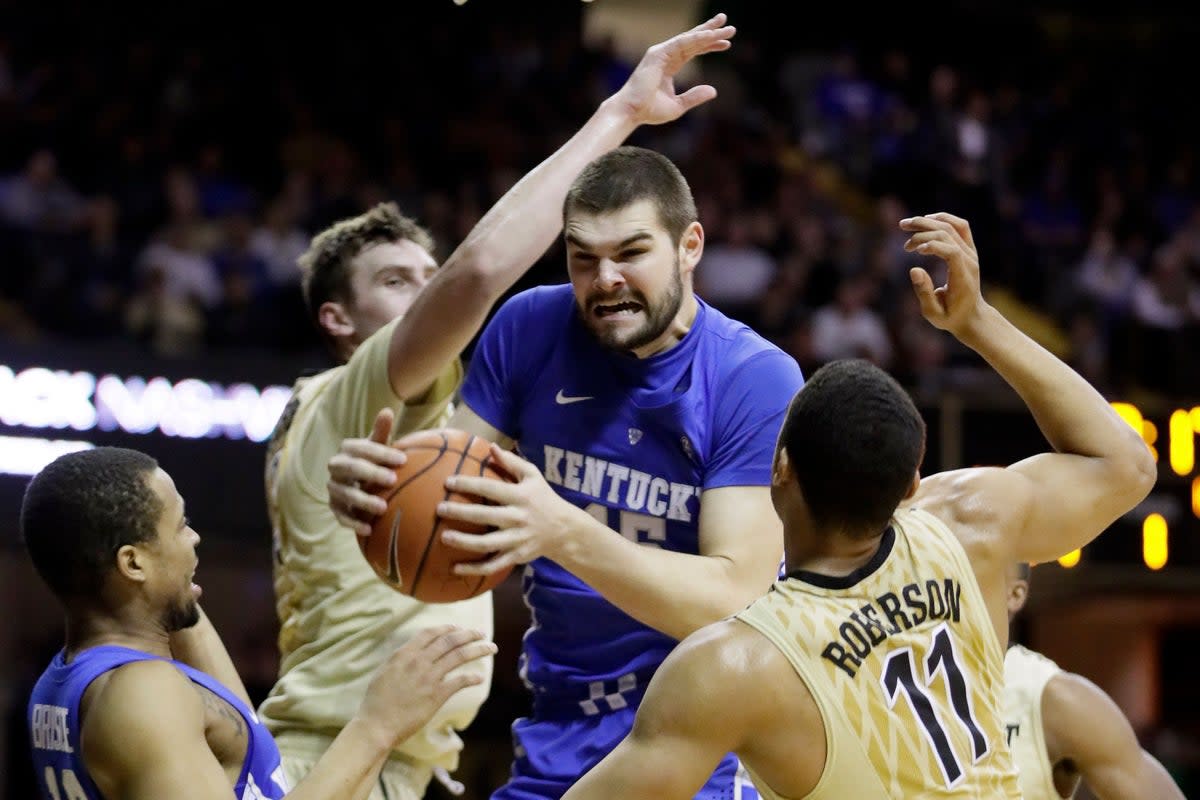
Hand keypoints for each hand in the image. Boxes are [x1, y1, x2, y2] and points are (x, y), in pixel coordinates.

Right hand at [327, 408, 405, 535]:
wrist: (360, 482)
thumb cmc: (374, 461)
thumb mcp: (377, 446)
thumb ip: (381, 431)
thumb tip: (387, 411)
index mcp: (347, 450)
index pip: (361, 448)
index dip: (381, 453)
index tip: (403, 459)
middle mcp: (336, 467)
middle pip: (350, 469)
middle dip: (371, 473)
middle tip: (393, 479)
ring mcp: (334, 488)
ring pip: (344, 494)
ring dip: (362, 501)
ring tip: (383, 508)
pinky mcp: (335, 507)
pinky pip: (341, 516)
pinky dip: (353, 523)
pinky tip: (368, 530)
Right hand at [357, 625, 495, 747]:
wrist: (377, 724)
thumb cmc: (377, 700)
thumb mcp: (385, 670)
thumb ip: (401, 658)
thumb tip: (413, 650)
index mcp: (405, 653)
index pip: (431, 633)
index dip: (448, 628)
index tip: (458, 628)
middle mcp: (419, 661)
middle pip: (450, 640)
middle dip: (469, 634)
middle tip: (481, 633)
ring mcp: (429, 677)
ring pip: (459, 656)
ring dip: (478, 650)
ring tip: (491, 648)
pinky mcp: (437, 695)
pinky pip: (459, 682)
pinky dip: (472, 678)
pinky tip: (479, 678)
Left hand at [436, 444, 584, 575]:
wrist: (564, 530)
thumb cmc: (544, 498)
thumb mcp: (533, 475)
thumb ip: (512, 462)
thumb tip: (490, 446)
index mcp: (520, 496)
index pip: (490, 488)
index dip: (468, 484)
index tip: (448, 482)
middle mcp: (518, 518)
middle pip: (485, 516)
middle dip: (460, 513)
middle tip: (439, 509)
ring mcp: (517, 539)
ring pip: (487, 543)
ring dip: (464, 542)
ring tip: (444, 537)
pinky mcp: (516, 556)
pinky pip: (493, 565)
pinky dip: (474, 569)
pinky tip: (455, 568)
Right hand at [611, 13, 734, 126]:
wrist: (631, 112)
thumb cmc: (649, 111)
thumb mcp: (678, 106)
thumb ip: (694, 96)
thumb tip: (714, 90)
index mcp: (669, 66)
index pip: (693, 51)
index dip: (709, 46)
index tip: (726, 43)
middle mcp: (665, 55)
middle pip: (692, 40)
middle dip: (710, 31)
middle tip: (728, 25)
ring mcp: (661, 53)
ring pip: (689, 39)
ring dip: (708, 32)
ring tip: (725, 26)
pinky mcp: (658, 54)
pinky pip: (681, 43)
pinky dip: (696, 38)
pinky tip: (710, 35)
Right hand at [900, 212, 987, 336]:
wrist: (971, 315)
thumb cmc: (950, 317)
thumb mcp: (933, 314)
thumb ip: (924, 292)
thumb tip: (913, 269)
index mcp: (963, 277)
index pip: (952, 251)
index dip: (932, 246)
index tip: (914, 251)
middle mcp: (970, 260)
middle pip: (948, 234)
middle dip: (922, 234)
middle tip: (905, 246)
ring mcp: (971, 252)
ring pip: (951, 226)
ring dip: (927, 222)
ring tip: (904, 224)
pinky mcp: (969, 249)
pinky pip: (959, 226)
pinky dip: (942, 219)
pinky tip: (925, 220)